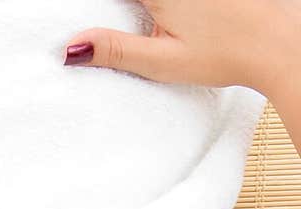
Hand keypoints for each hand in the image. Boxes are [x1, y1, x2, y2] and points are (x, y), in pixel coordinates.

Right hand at [63, 0, 300, 96]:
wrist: (280, 42)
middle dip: (133, 9)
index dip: (98, 7)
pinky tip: (174, 14)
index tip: (93, 19)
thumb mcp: (164, 61)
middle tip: (144, 26)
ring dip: (146, 7)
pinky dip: (163, 4)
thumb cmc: (225, 55)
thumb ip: (116, 51)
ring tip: (163, 25)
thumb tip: (69, 48)